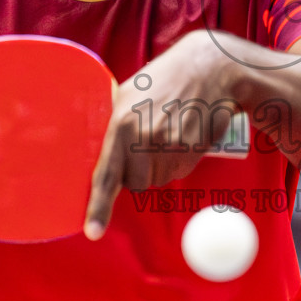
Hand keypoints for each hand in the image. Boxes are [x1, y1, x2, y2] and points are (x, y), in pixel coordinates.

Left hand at [84, 30, 240, 238]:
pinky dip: (178, 161)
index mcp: (121, 123)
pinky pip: (177, 172)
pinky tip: (183, 134)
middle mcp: (144, 138)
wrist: (209, 68)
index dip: (98, 206)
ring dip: (159, 165)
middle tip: (146, 141)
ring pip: (157, 179)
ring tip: (167, 131)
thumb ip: (110, 122)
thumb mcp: (128, 92)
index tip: (92, 232)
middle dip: (137, 171)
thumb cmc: (163, 79)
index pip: (106, 174)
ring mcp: (171, 146)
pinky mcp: (192, 151)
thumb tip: (90, 149)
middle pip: (134, 183)